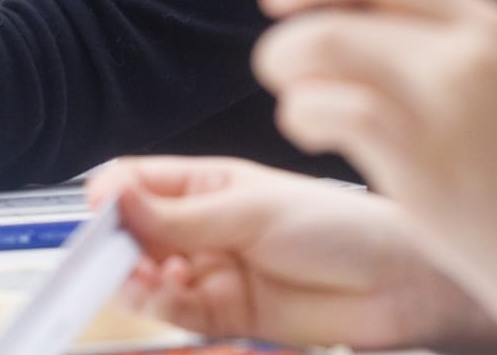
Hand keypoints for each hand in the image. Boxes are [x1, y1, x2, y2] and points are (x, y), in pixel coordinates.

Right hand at [87, 157, 492, 349]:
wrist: (397, 283)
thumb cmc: (341, 224)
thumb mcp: (253, 210)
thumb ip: (182, 215)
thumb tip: (118, 200)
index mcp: (210, 182)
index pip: (140, 183)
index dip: (112, 195)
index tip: (98, 209)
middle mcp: (205, 225)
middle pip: (136, 233)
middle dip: (118, 242)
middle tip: (112, 251)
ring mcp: (213, 270)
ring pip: (149, 275)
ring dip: (137, 275)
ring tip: (150, 270)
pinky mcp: (226, 314)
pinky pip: (175, 310)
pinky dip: (162, 303)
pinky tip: (172, 290)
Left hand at [253, 0, 496, 348]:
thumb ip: (450, 52)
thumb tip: (359, 29)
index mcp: (493, 23)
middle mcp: (470, 49)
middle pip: (338, 3)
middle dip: (287, 31)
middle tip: (277, 66)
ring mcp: (447, 103)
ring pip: (321, 46)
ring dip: (285, 71)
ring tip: (298, 109)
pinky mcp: (425, 163)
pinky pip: (328, 109)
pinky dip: (300, 116)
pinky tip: (313, 138)